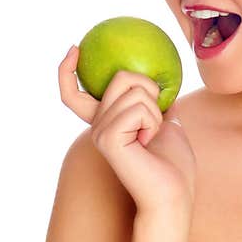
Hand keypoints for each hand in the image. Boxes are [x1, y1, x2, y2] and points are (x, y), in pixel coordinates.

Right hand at [58, 45, 196, 215]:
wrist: (174, 194)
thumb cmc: (174, 164)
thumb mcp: (167, 122)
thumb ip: (157, 101)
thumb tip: (163, 76)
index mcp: (105, 123)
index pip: (73, 93)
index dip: (67, 69)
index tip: (76, 47)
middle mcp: (96, 126)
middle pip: (121, 77)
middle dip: (151, 90)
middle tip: (155, 122)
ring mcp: (99, 132)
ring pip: (134, 90)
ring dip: (156, 111)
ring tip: (153, 137)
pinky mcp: (108, 138)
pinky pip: (138, 108)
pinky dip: (154, 121)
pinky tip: (149, 143)